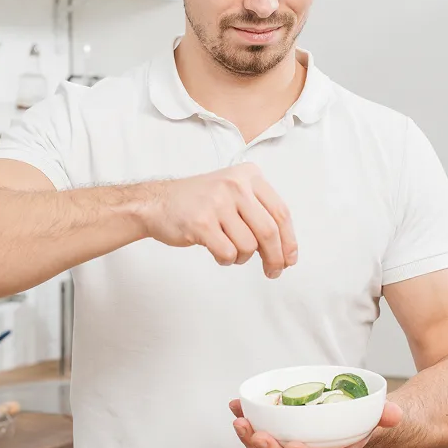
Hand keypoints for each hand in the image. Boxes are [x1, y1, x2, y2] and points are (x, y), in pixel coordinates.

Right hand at [142, 163, 297, 278]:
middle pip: (269, 231)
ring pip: (248, 246)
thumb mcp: (234, 192)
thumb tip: (285, 250)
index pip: (281, 212)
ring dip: (242, 258)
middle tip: (273, 272)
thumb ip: (260, 213)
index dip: (289, 241)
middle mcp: (235, 184)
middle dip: (275, 258)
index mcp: (249, 175)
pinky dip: (226, 260)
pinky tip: (217, 252)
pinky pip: (228, 253)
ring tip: (229, 250)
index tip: (290, 259)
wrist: (158, 203)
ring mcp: (217, 202)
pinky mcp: (201, 222)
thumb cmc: (200, 202)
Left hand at [229, 399, 402, 447]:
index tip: (292, 446)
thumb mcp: (375, 416)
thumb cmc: (359, 421)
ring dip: (250, 439)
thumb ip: (386, 415)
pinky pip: (259, 437)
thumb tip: (394, 413)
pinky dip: (247, 424)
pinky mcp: (277, 439)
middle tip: (256, 432)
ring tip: (240, 421)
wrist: (347, 421)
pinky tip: (237, 408)